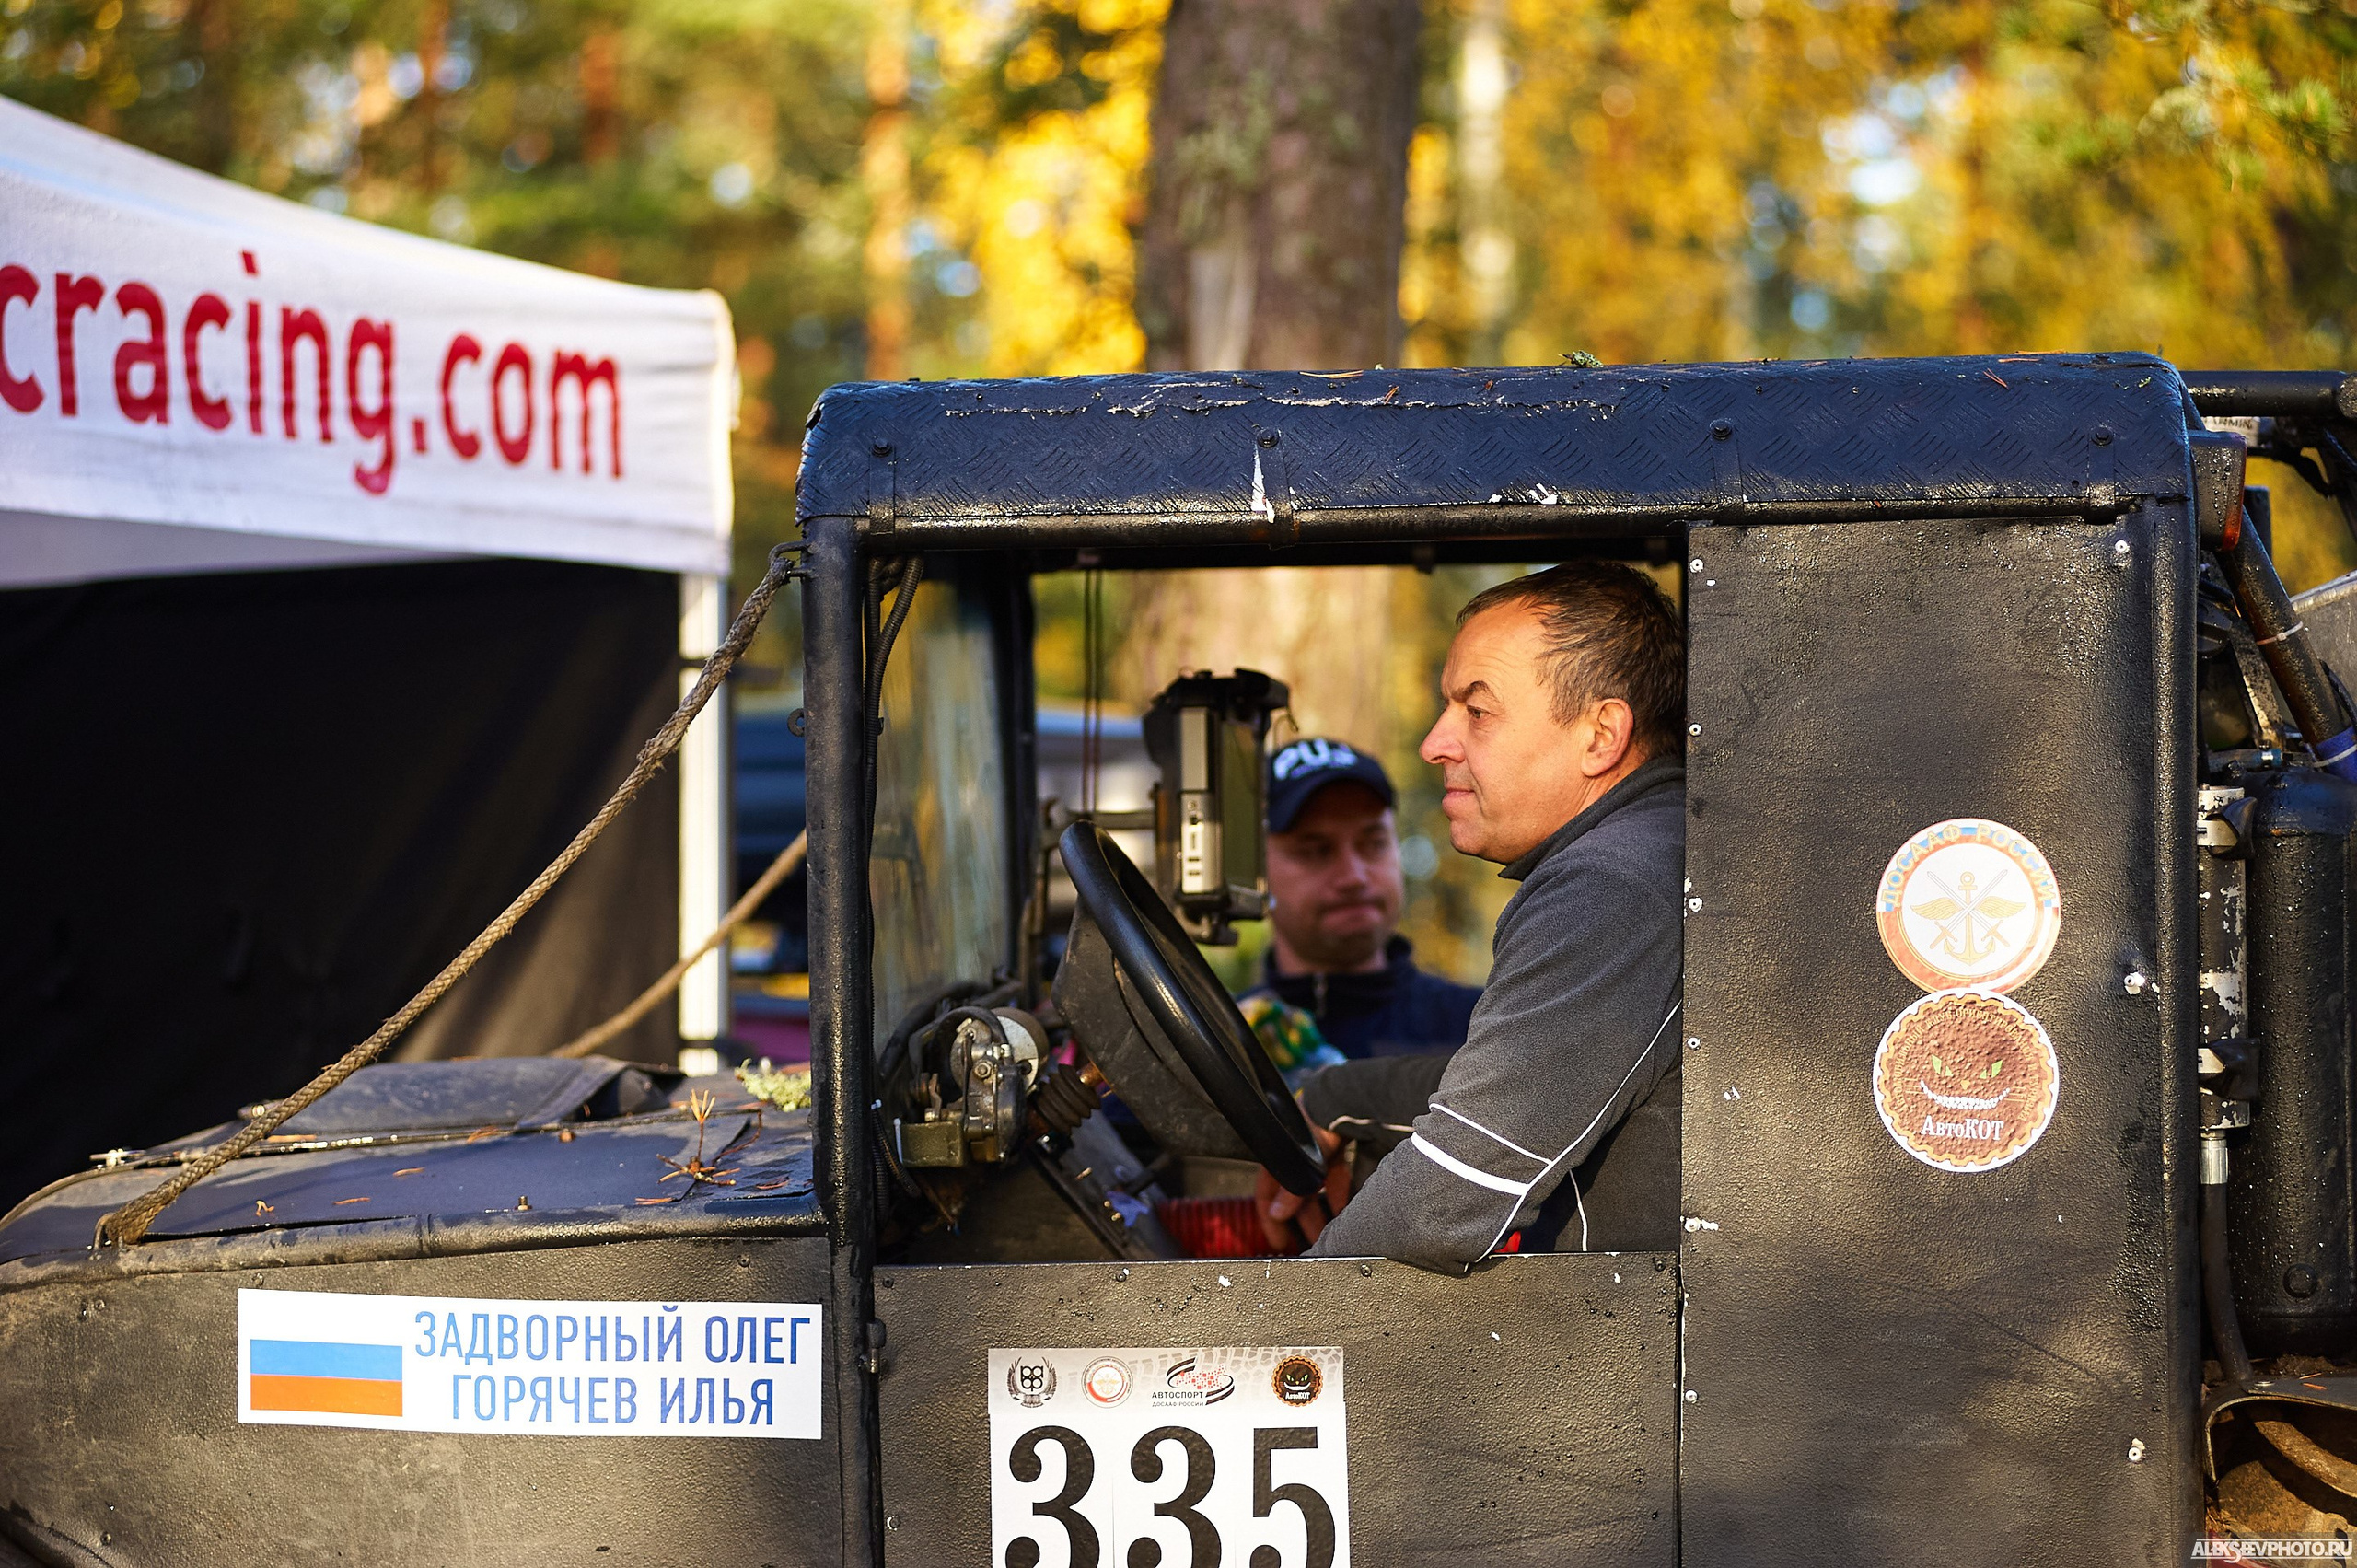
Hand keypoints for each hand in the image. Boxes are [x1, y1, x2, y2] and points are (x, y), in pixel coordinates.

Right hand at [1255, 1122, 1349, 1251]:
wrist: (1339, 1102)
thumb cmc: (1311, 1126)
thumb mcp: (1300, 1163)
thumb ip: (1290, 1190)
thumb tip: (1276, 1214)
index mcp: (1276, 1161)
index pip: (1266, 1196)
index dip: (1270, 1221)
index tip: (1278, 1243)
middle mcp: (1293, 1159)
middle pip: (1294, 1198)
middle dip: (1301, 1223)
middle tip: (1308, 1245)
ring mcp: (1314, 1156)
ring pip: (1314, 1192)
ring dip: (1320, 1212)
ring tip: (1329, 1234)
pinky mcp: (1334, 1153)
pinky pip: (1333, 1180)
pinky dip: (1336, 1195)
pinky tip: (1343, 1211)